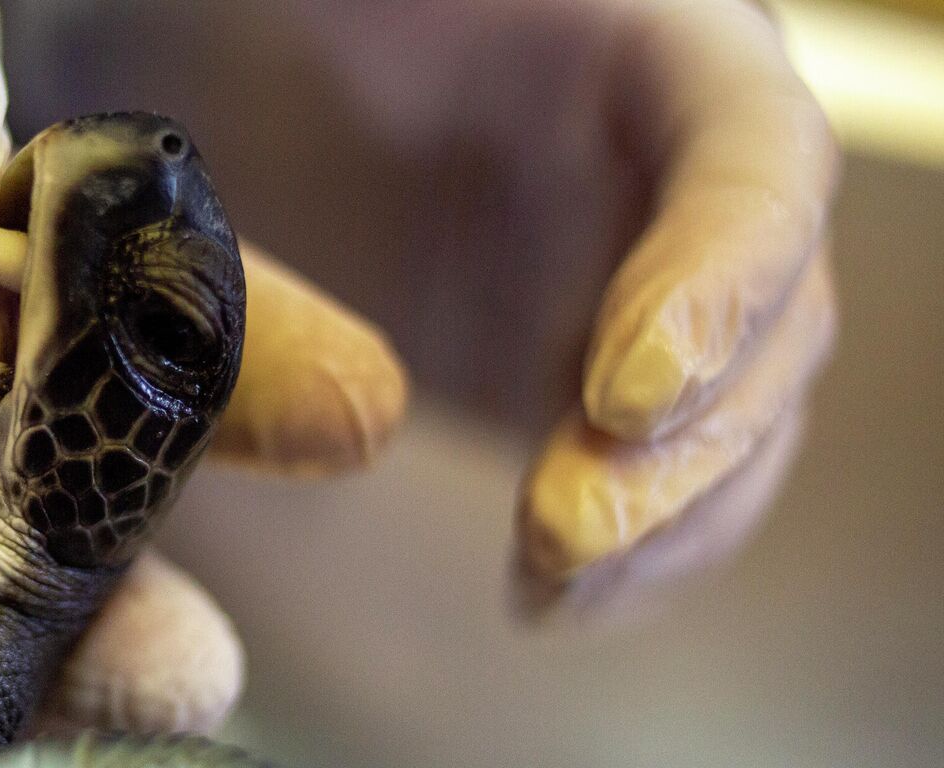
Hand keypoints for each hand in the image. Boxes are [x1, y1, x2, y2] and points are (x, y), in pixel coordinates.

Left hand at [2, 0, 836, 619]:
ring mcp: (628, 264)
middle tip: (563, 528)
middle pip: (772, 305)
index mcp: (626, 36)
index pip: (749, 150)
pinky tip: (550, 599)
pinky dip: (630, 547)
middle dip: (694, 440)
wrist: (188, 72)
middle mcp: (656, 152)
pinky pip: (659, 464)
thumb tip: (361, 399)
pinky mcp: (577, 358)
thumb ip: (292, 166)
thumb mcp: (244, 42)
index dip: (723, 277)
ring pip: (736, 407)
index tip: (621, 395)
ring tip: (554, 583)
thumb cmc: (214, 25)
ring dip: (669, 515)